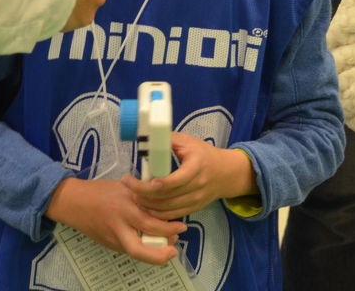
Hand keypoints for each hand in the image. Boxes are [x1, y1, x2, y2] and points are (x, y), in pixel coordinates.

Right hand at [46, 177, 184, 264]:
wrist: (72, 202)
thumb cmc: (100, 191)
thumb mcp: (124, 188)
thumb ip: (141, 197)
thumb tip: (164, 205)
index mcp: (124, 205)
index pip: (150, 222)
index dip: (168, 228)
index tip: (181, 226)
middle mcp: (119, 223)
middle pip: (142, 246)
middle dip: (163, 249)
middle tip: (176, 243)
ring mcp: (112, 237)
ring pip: (136, 253)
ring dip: (155, 254)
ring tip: (167, 249)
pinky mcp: (109, 244)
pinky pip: (129, 250)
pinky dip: (144, 249)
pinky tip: (152, 244)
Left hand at [126, 133, 257, 218]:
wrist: (226, 173)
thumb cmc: (204, 154)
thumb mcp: (188, 141)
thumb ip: (167, 140)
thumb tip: (145, 138)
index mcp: (196, 166)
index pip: (174, 181)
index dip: (154, 184)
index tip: (136, 179)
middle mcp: (197, 186)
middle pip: (167, 197)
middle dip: (143, 194)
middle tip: (128, 186)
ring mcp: (196, 201)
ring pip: (167, 210)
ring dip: (147, 206)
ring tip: (133, 195)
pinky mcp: (193, 209)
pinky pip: (172, 216)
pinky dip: (156, 214)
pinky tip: (145, 206)